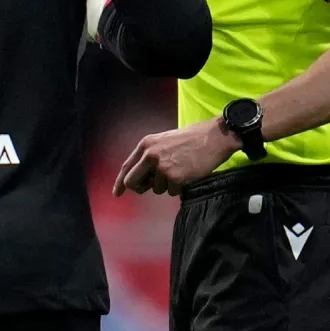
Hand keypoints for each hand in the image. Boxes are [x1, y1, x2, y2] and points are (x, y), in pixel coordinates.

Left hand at [114, 118, 238, 196]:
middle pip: (133, 182)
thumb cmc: (190, 139)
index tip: (117, 193)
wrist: (212, 137)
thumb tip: (142, 179)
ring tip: (180, 170)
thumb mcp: (164, 142)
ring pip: (157, 189)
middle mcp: (150, 155)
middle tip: (149, 187)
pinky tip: (187, 174)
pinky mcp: (175, 178)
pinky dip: (179, 187)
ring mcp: (162, 167)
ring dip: (167, 185)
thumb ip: (150, 157)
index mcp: (146, 144)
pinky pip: (172, 192)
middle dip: (140, 188)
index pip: (127, 167)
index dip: (120, 182)